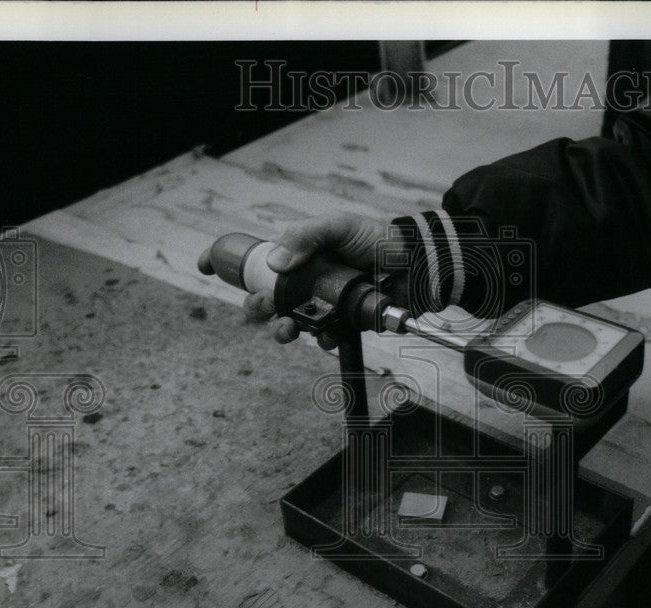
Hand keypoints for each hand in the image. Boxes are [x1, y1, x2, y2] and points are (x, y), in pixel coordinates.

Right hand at [242, 212, 385, 348]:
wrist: (415, 263)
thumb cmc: (378, 240)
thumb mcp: (338, 226)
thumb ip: (304, 236)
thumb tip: (274, 262)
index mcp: (303, 258)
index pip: (265, 270)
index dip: (248, 279)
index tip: (234, 280)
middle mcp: (310, 283)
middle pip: (272, 302)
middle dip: (260, 309)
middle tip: (268, 306)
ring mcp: (327, 305)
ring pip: (294, 323)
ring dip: (284, 330)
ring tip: (288, 327)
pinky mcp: (346, 323)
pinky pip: (327, 337)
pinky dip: (323, 339)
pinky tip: (327, 334)